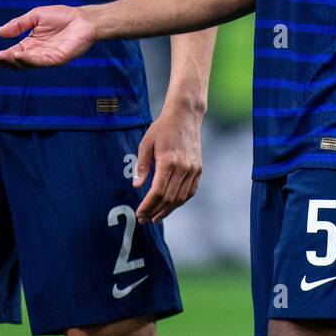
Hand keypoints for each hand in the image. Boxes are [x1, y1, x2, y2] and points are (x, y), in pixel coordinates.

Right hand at [0, 5, 96, 68]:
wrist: (83, 19)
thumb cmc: (62, 16)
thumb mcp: (35, 16)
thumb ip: (19, 24)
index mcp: (30, 44)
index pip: (12, 53)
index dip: (0, 57)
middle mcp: (37, 53)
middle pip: (16, 62)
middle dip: (4, 62)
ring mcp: (46, 58)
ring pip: (26, 64)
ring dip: (13, 61)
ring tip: (1, 56)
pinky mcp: (56, 59)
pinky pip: (40, 62)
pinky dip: (28, 60)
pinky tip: (18, 54)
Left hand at [133, 103, 203, 223]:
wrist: (185, 116)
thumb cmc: (162, 128)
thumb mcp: (146, 143)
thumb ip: (141, 166)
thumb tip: (137, 186)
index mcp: (169, 161)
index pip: (158, 192)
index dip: (148, 205)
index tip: (139, 213)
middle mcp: (184, 167)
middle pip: (169, 198)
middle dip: (155, 211)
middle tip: (144, 219)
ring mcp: (193, 169)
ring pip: (181, 198)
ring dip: (168, 210)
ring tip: (156, 217)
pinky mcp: (198, 169)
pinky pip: (190, 191)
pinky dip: (180, 201)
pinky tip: (170, 206)